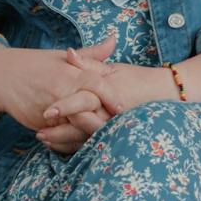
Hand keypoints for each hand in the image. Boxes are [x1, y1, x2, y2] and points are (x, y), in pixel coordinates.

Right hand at [0, 36, 115, 135]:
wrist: (2, 78)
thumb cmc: (37, 66)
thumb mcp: (62, 58)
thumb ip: (91, 55)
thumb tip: (114, 40)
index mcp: (71, 73)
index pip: (98, 84)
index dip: (111, 96)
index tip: (121, 106)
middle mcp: (63, 91)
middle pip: (91, 108)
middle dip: (105, 119)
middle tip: (121, 126)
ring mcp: (53, 109)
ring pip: (78, 126)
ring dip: (91, 131)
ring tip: (106, 137)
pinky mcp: (44, 124)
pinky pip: (64, 136)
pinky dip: (74, 140)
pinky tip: (85, 141)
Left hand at [39, 52, 181, 152]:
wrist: (162, 94)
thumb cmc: (133, 79)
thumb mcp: (111, 69)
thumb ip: (88, 62)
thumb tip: (68, 53)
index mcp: (109, 95)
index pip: (84, 101)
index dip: (65, 107)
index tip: (47, 112)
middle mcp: (112, 115)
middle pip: (82, 128)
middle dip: (59, 132)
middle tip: (38, 132)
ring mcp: (112, 129)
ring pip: (85, 140)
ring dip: (62, 141)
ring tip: (42, 139)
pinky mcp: (112, 138)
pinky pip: (90, 146)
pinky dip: (71, 147)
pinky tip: (55, 145)